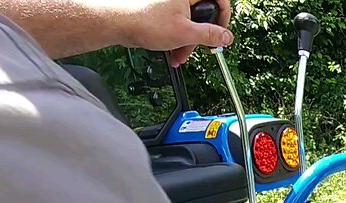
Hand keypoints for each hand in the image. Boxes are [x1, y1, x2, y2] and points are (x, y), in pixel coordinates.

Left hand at [117, 0, 234, 65]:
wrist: (119, 24)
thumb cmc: (146, 22)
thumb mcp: (185, 33)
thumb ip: (210, 35)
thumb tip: (226, 37)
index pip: (220, 0)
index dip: (224, 18)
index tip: (221, 34)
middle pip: (203, 14)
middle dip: (200, 36)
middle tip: (197, 49)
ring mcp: (171, 2)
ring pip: (190, 22)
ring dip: (188, 41)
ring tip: (179, 55)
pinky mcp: (162, 10)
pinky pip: (178, 24)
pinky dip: (177, 38)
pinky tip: (172, 50)